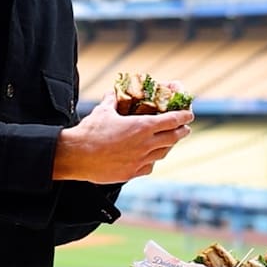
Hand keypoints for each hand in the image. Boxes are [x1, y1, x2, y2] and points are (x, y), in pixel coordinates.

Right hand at [54, 93, 193, 182]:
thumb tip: (112, 93)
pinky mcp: (131, 173)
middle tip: (184, 128)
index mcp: (142, 127)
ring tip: (169, 141)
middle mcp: (145, 145)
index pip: (172, 121)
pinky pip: (149, 167)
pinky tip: (150, 157)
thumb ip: (112, 101)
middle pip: (173, 138)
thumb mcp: (103, 111)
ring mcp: (140, 161)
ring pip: (162, 153)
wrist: (77, 156)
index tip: (189, 114)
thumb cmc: (90, 132)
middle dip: (182, 131)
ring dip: (168, 146)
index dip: (184, 116)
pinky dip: (152, 160)